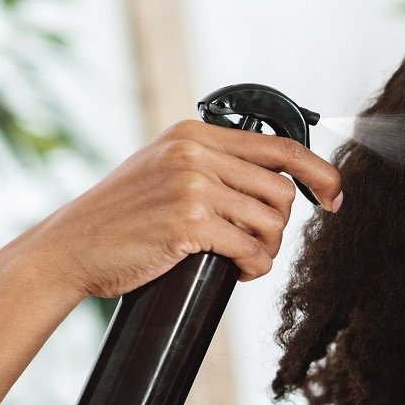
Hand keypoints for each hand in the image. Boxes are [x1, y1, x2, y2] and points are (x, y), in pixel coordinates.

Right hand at [17, 119, 342, 299]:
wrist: (68, 249)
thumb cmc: (121, 218)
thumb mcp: (164, 170)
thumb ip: (213, 165)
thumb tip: (280, 180)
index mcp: (193, 134)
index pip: (281, 147)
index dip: (321, 174)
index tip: (335, 198)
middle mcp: (193, 152)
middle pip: (282, 191)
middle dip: (280, 225)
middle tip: (257, 243)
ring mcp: (191, 185)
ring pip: (272, 222)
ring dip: (267, 249)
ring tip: (242, 257)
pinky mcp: (188, 222)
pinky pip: (251, 249)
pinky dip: (253, 267)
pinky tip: (237, 270)